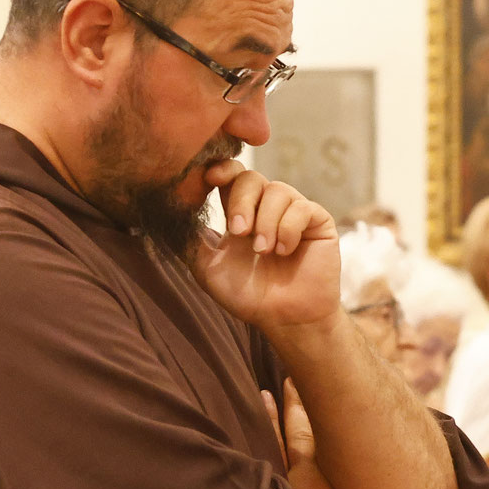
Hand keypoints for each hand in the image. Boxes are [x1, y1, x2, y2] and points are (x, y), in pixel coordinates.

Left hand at [191, 162, 342, 333]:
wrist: (285, 318)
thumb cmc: (249, 297)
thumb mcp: (208, 268)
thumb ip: (191, 240)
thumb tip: (170, 214)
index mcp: (242, 213)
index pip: (231, 176)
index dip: (222, 170)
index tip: (209, 178)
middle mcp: (267, 208)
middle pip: (251, 177)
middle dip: (241, 201)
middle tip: (239, 233)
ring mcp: (294, 213)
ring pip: (277, 190)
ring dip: (266, 221)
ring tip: (265, 252)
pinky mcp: (319, 222)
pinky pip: (302, 208)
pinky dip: (289, 228)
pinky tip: (285, 251)